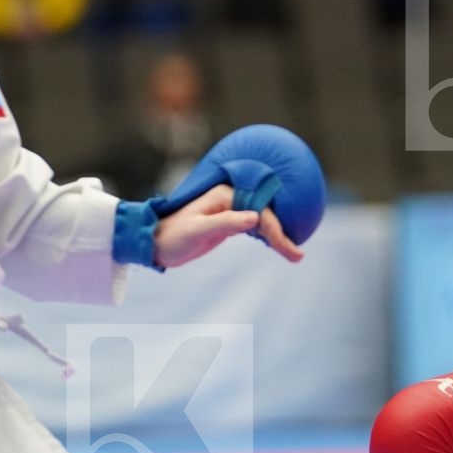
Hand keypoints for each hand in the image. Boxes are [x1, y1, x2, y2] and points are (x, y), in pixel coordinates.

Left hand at [152, 184, 304, 268]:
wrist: (155, 243)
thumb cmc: (173, 237)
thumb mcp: (198, 231)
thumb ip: (226, 223)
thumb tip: (255, 218)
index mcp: (225, 196)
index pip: (260, 212)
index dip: (276, 231)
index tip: (289, 249)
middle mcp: (230, 199)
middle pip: (265, 215)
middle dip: (282, 235)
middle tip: (297, 256)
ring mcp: (229, 210)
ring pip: (262, 221)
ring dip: (277, 237)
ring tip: (294, 255)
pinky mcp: (227, 223)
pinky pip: (254, 227)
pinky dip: (267, 237)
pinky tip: (277, 246)